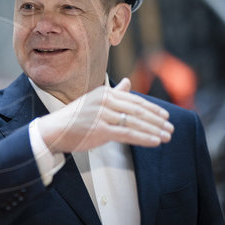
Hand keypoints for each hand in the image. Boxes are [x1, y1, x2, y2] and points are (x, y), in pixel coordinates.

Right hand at [37, 78, 173, 153]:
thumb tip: (128, 82)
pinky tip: (155, 142)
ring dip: (154, 130)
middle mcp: (104, 101)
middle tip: (171, 128)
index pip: (134, 100)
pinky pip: (127, 134)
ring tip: (167, 136)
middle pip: (137, 111)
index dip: (152, 109)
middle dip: (157, 120)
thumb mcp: (94, 101)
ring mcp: (102, 115)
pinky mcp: (100, 130)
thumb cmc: (74, 118)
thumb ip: (114, 93)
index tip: (165, 116)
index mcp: (104, 93)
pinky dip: (143, 138)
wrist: (53, 130)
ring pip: (135, 123)